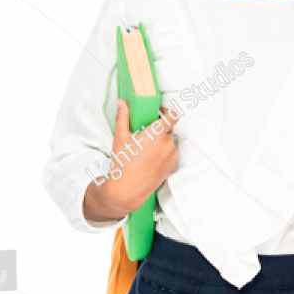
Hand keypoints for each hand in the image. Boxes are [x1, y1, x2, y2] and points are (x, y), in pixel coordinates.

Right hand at [84, 99, 181, 222]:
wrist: (127, 190)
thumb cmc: (123, 165)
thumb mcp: (120, 138)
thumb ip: (123, 117)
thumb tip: (122, 103)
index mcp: (157, 135)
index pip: (173, 116)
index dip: (167, 111)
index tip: (159, 112)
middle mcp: (168, 144)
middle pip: (170, 127)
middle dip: (160, 126)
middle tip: (147, 129)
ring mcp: (171, 156)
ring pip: (170, 140)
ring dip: (161, 139)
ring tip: (146, 145)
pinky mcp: (171, 165)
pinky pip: (170, 152)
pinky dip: (163, 150)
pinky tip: (149, 155)